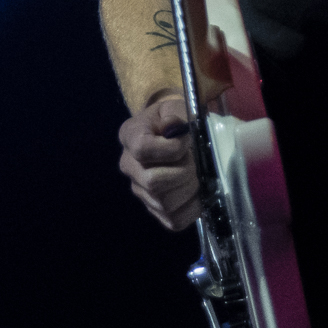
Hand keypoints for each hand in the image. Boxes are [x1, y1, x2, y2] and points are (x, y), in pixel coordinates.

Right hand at [118, 94, 199, 231]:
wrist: (170, 132)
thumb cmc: (172, 118)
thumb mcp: (174, 107)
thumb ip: (175, 113)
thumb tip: (173, 127)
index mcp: (130, 136)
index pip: (142, 149)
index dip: (169, 149)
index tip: (186, 140)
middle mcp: (129, 165)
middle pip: (153, 182)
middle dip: (183, 172)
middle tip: (196, 161)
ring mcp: (139, 190)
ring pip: (164, 203)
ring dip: (189, 190)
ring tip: (198, 175)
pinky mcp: (154, 208)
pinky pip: (173, 220)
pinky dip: (192, 209)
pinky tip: (198, 193)